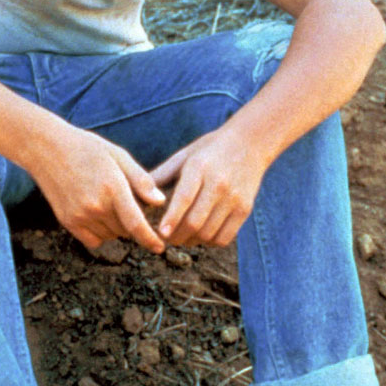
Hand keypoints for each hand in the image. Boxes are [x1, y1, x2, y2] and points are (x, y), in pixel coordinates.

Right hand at [30, 128, 166, 253]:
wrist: (46, 148)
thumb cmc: (86, 148)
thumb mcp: (118, 155)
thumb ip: (141, 180)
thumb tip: (160, 202)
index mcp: (112, 188)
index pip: (136, 224)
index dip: (150, 239)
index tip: (160, 247)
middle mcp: (95, 206)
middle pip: (125, 230)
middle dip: (132, 222)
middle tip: (126, 202)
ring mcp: (79, 215)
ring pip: (110, 236)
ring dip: (116, 228)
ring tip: (109, 204)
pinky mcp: (67, 221)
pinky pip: (92, 240)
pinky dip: (100, 234)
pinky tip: (98, 216)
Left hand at [150, 126, 269, 246]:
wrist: (250, 143)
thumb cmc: (208, 150)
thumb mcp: (184, 156)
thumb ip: (161, 175)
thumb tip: (135, 193)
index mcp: (199, 168)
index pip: (184, 198)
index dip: (171, 218)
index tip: (160, 233)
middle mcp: (218, 184)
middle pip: (195, 221)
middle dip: (177, 236)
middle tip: (165, 238)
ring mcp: (234, 198)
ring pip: (209, 233)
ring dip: (191, 241)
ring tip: (181, 237)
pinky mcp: (245, 209)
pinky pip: (225, 237)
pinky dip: (210, 242)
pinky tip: (201, 236)